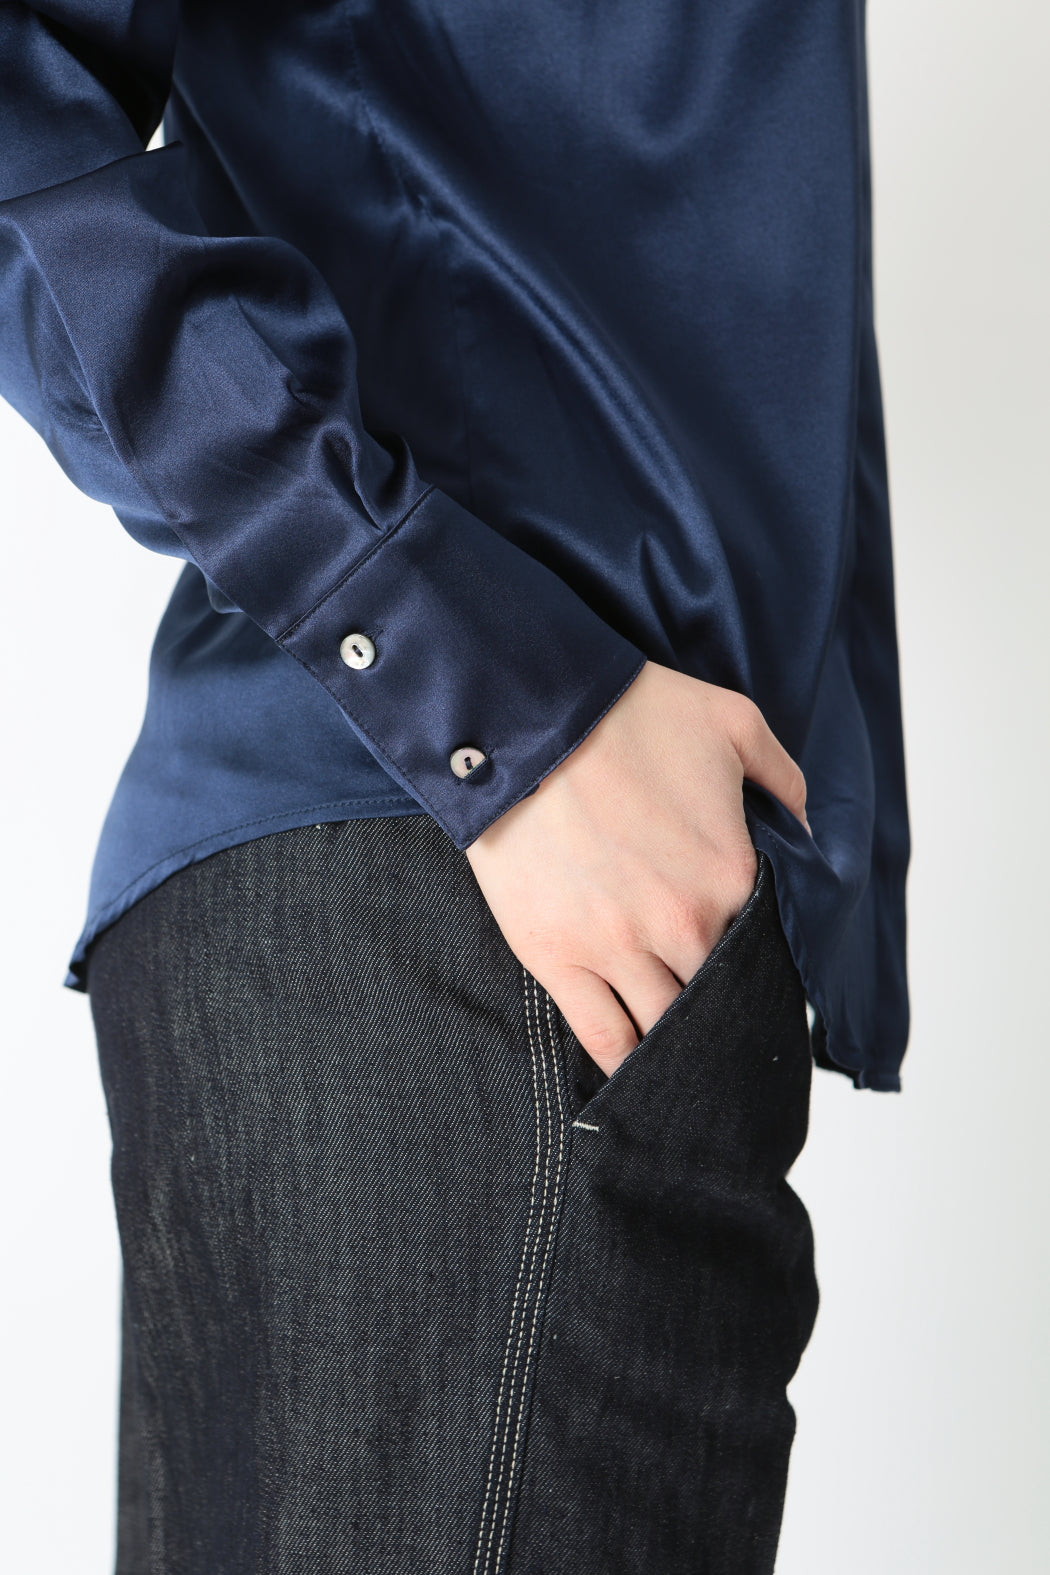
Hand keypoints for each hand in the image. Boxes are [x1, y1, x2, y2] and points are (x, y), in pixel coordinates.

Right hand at [465, 660, 809, 1076]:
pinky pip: (600, 1036)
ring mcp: (615, 947)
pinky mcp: (557, 957)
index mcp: (732, 876)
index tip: (756, 979)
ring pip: (663, 1029)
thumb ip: (786, 780)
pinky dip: (623, 1066)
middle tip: (724, 1028)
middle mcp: (681, 924)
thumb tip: (806, 830)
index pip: (765, 952)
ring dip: (677, 1044)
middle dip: (722, 1014)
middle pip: (716, 999)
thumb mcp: (734, 723)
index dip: (763, 969)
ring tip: (683, 1058)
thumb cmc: (626, 713)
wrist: (525, 716)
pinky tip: (636, 1077)